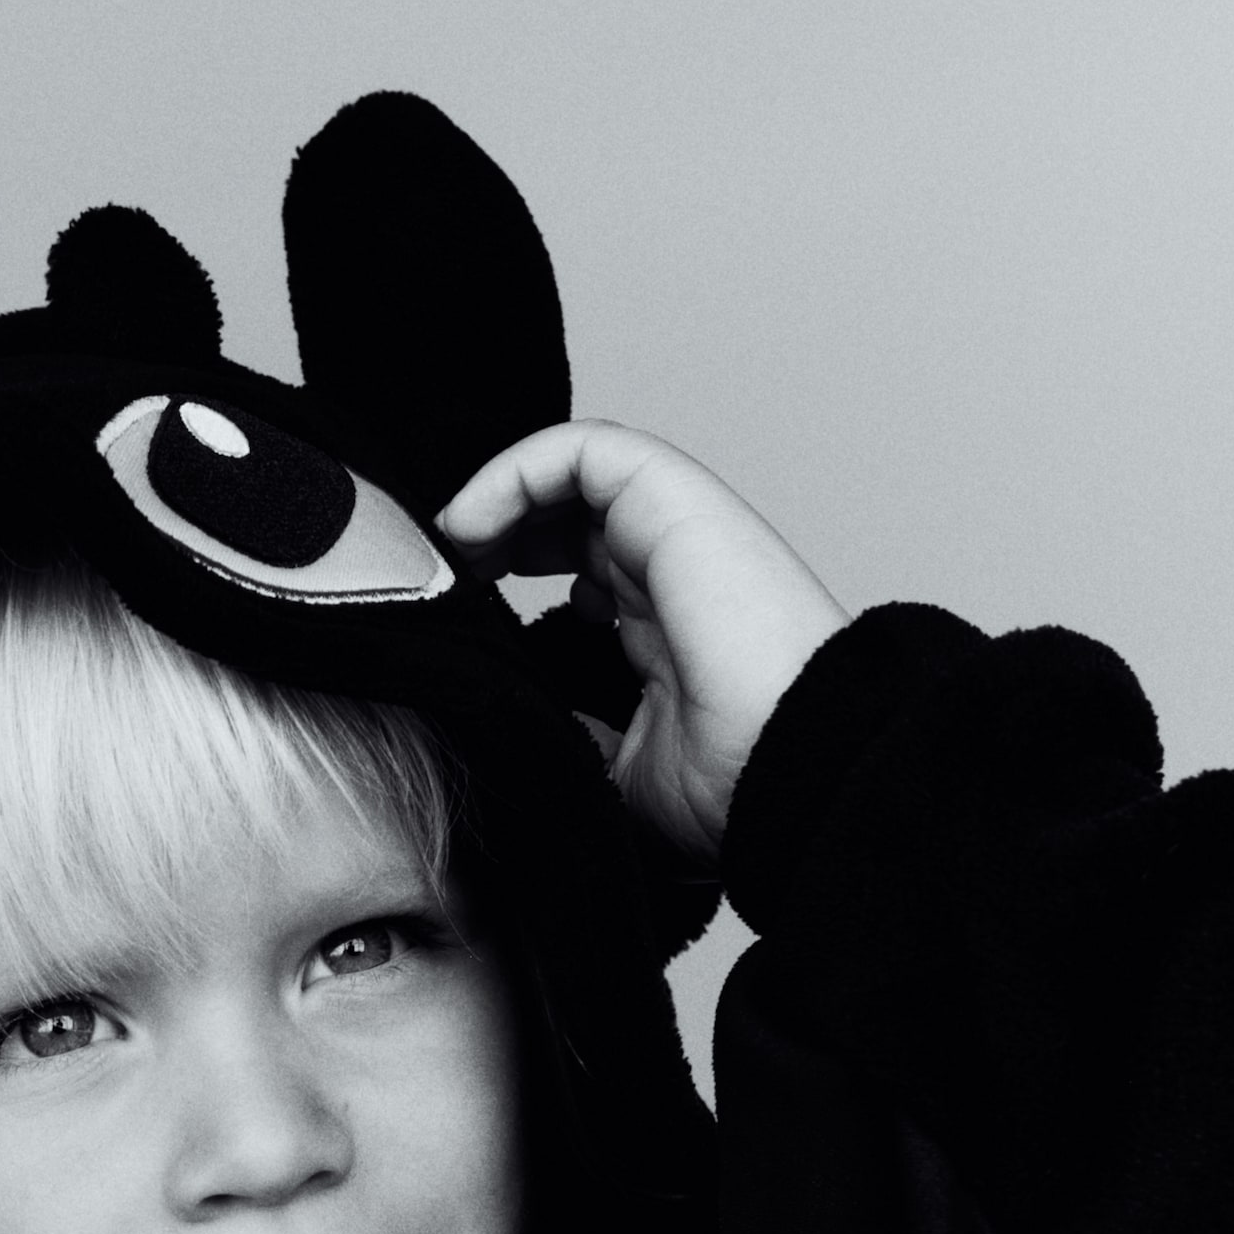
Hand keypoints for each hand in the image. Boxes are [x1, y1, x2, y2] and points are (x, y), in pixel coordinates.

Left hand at [439, 422, 848, 861]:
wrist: (788, 768)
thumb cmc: (733, 783)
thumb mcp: (619, 771)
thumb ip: (575, 731)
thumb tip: (524, 721)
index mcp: (662, 629)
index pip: (579, 573)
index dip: (511, 578)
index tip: (460, 620)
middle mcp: (667, 572)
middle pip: (568, 518)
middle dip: (495, 534)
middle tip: (445, 580)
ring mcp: (673, 532)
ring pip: (572, 473)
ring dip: (499, 498)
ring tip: (451, 546)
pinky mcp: (672, 500)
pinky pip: (582, 450)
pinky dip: (516, 470)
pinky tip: (472, 523)